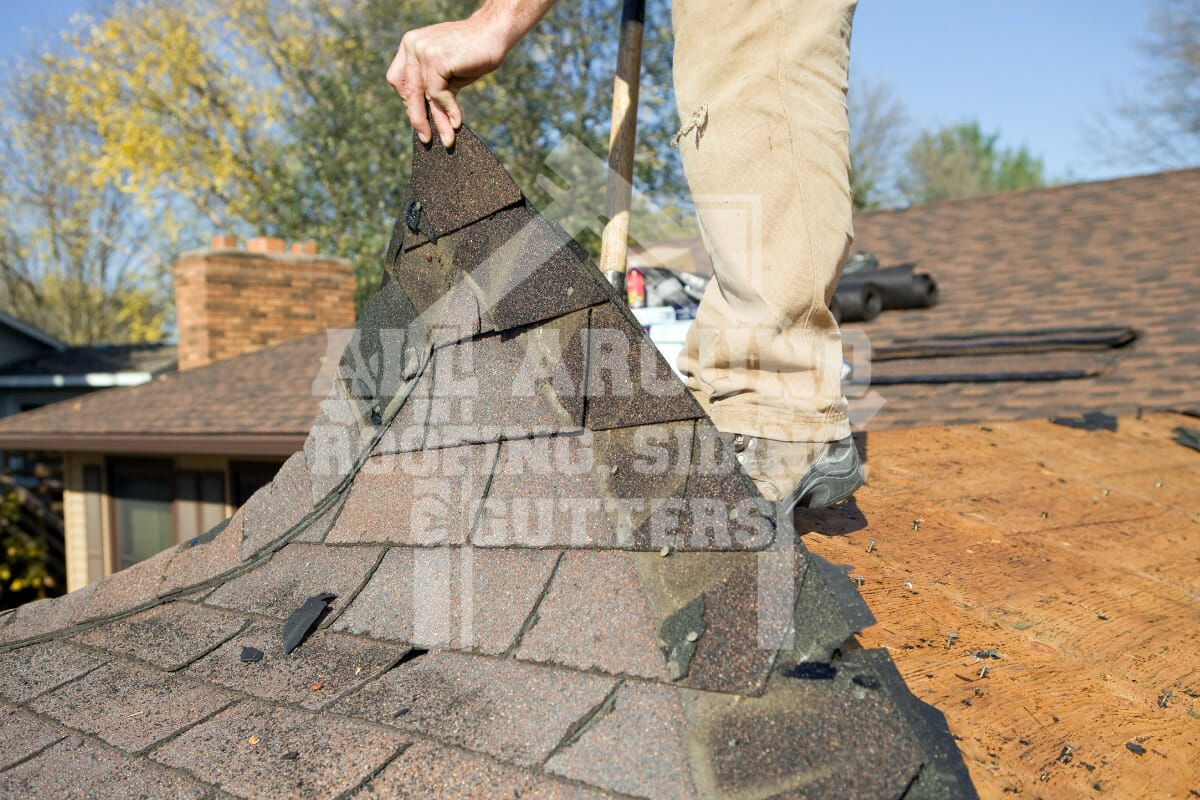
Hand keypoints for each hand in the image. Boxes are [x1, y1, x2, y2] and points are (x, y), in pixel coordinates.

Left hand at [386, 13, 512, 147]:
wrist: (493, 34)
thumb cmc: (472, 54)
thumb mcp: (447, 74)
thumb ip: (433, 89)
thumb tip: (427, 122)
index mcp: (410, 45)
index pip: (398, 80)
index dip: (408, 101)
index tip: (419, 117)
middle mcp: (412, 45)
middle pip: (407, 90)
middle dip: (417, 117)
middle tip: (426, 138)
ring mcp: (422, 50)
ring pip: (423, 95)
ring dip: (436, 120)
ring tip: (446, 139)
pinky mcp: (435, 59)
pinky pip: (437, 93)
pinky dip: (449, 109)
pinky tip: (457, 121)